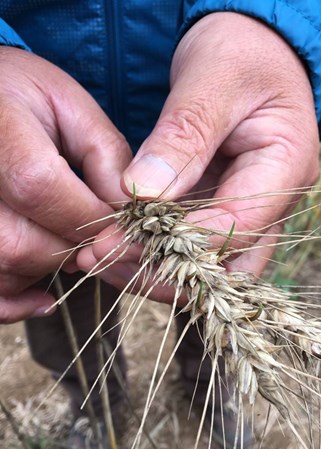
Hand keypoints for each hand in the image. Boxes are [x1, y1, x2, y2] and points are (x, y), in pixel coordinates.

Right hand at [0, 47, 131, 322]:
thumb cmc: (24, 98)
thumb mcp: (71, 106)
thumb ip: (105, 154)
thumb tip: (131, 208)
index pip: (40, 188)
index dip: (88, 217)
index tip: (118, 225)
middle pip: (18, 241)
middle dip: (72, 250)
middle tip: (96, 239)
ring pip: (2, 266)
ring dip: (47, 271)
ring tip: (71, 251)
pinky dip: (11, 302)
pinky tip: (42, 298)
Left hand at [79, 12, 318, 301]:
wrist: (252, 49)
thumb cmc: (240, 52)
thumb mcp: (213, 80)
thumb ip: (183, 136)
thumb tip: (142, 193)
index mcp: (286, 168)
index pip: (237, 226)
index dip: (178, 243)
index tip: (119, 241)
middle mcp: (275, 202)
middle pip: (230, 265)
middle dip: (169, 274)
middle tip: (108, 262)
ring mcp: (252, 210)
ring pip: (212, 266)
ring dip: (160, 272)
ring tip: (104, 260)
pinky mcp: (225, 209)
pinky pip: (196, 246)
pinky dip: (159, 253)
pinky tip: (120, 246)